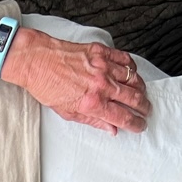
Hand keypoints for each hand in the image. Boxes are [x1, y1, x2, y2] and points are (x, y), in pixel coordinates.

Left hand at [3, 29, 150, 133]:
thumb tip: (112, 129)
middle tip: (146, 111)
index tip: (140, 125)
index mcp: (92, 103)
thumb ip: (93, 121)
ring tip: (141, 94)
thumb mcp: (68, 112)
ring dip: (141, 89)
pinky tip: (131, 74)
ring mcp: (103, 66)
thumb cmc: (47, 86)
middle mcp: (101, 85)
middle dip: (144, 107)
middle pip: (134, 98)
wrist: (36, 60)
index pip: (124, 117)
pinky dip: (132, 68)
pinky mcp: (101, 51)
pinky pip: (126, 60)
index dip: (136, 124)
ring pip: (134, 79)